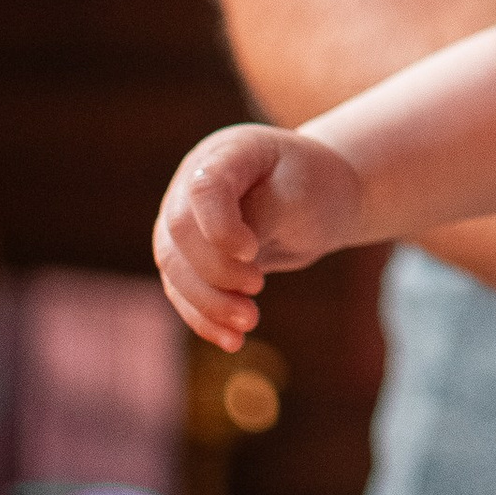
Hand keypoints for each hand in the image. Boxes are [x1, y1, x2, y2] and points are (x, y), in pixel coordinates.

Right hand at [153, 123, 360, 349]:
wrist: (321, 199)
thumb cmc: (315, 189)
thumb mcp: (299, 196)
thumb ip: (260, 218)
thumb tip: (226, 258)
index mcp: (225, 153)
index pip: (204, 189)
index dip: (219, 225)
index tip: (252, 252)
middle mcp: (193, 182)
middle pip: (179, 233)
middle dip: (214, 271)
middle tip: (258, 291)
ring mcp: (185, 219)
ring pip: (174, 266)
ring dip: (207, 302)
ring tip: (248, 324)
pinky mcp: (188, 255)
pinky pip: (182, 290)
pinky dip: (203, 317)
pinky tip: (231, 340)